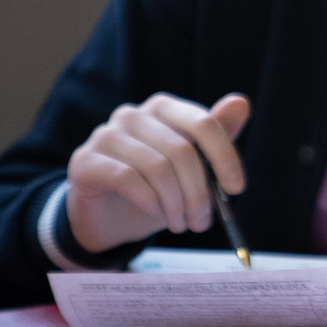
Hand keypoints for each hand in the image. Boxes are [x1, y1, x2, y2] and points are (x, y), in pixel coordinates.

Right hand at [64, 92, 248, 253]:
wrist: (106, 218)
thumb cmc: (154, 189)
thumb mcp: (190, 169)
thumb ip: (215, 137)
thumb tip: (241, 103)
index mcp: (163, 108)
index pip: (203, 124)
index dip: (225, 157)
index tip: (237, 188)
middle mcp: (133, 114)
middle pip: (182, 150)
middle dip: (198, 192)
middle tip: (202, 221)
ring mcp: (106, 135)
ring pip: (157, 167)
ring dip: (175, 203)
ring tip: (180, 223)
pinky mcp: (85, 161)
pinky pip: (128, 179)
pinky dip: (149, 201)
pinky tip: (155, 213)